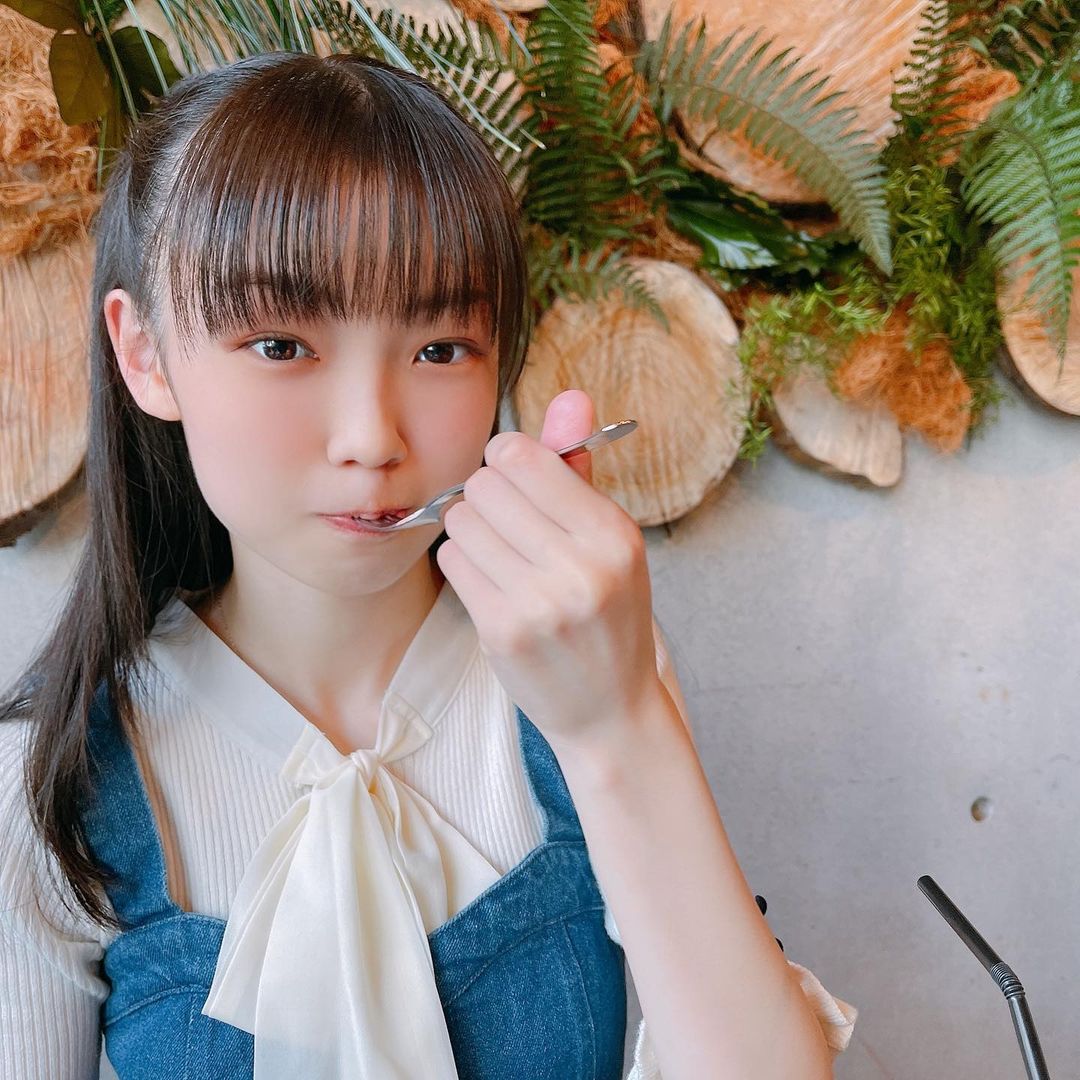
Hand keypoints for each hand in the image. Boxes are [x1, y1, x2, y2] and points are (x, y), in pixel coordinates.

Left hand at [435, 388, 663, 750]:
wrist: (611, 708)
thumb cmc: (608, 615)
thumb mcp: (610, 541)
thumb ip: (579, 470)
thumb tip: (571, 397)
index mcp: (614, 533)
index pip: (525, 456)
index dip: (508, 461)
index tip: (515, 481)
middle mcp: (582, 564)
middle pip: (486, 484)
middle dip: (488, 497)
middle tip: (508, 526)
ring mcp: (540, 601)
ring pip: (463, 519)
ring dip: (472, 531)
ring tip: (502, 558)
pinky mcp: (502, 630)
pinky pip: (452, 561)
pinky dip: (463, 565)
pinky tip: (491, 585)